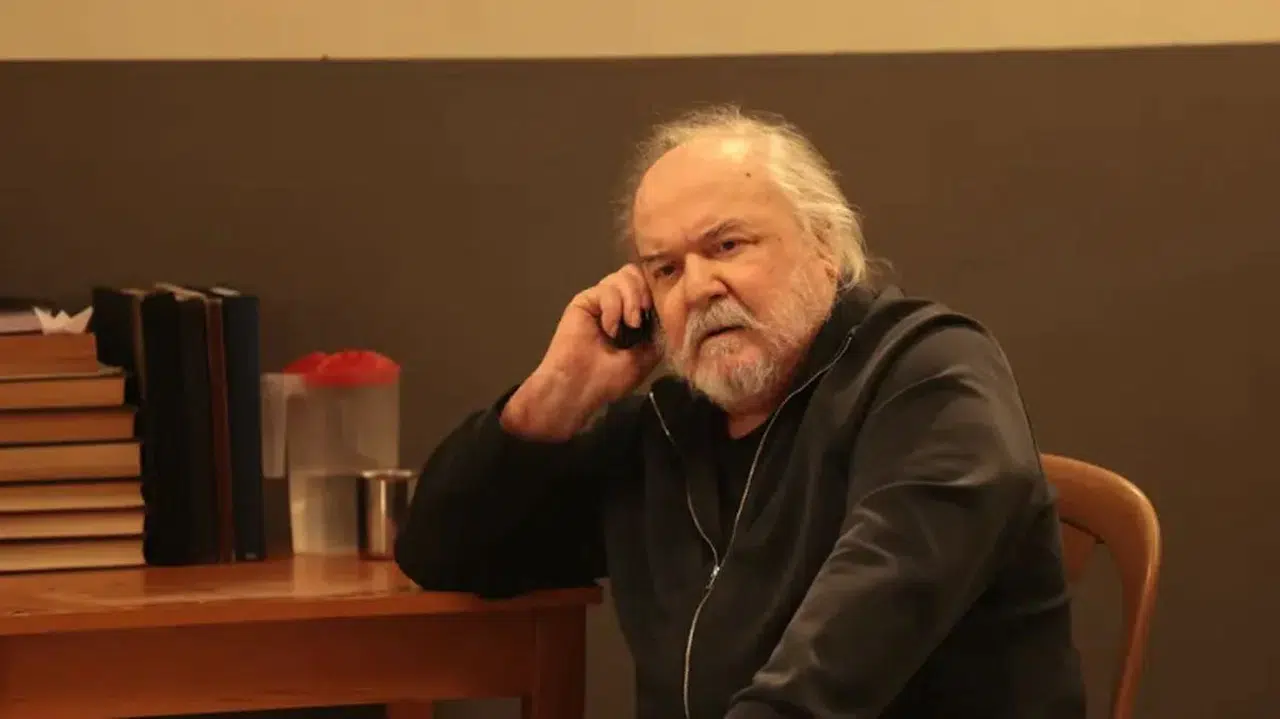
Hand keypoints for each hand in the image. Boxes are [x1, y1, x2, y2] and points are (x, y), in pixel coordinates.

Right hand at [501, 265, 659, 440]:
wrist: (580, 387)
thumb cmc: (611, 378)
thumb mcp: (648, 357)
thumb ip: (659, 331)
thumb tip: (668, 308)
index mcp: (635, 317)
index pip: (651, 288)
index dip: (660, 291)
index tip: (665, 308)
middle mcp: (619, 305)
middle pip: (638, 274)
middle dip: (646, 291)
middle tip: (645, 314)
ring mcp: (602, 302)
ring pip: (624, 276)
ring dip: (632, 298)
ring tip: (631, 324)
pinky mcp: (585, 300)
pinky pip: (606, 289)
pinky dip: (613, 308)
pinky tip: (609, 329)